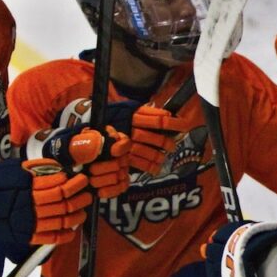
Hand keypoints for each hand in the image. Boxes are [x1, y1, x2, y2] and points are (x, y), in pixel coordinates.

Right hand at [0, 158, 91, 246]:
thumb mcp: (11, 168)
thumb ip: (35, 169)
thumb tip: (58, 169)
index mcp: (26, 187)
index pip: (60, 187)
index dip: (75, 184)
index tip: (81, 179)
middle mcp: (28, 206)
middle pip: (64, 204)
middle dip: (80, 198)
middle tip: (87, 193)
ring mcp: (26, 223)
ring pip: (61, 220)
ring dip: (77, 215)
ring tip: (82, 209)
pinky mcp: (23, 236)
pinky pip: (50, 238)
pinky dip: (66, 234)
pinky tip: (72, 228)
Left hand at [23, 124, 131, 197]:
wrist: (67, 165)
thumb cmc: (73, 152)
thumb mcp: (75, 143)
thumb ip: (86, 142)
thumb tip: (98, 145)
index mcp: (111, 140)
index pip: (125, 142)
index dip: (121, 148)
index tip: (112, 151)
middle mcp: (119, 155)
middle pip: (121, 162)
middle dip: (105, 168)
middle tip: (91, 170)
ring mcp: (121, 170)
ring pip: (120, 176)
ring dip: (104, 180)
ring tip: (91, 181)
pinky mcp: (118, 183)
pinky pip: (120, 188)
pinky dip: (109, 191)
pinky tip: (98, 191)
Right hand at [54, 98, 193, 175]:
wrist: (91, 128)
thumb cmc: (116, 116)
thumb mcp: (130, 108)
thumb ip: (148, 112)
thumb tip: (169, 116)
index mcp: (134, 115)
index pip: (160, 120)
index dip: (175, 124)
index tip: (185, 126)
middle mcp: (131, 130)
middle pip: (157, 138)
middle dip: (167, 143)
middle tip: (171, 145)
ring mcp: (126, 143)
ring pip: (150, 152)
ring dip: (160, 155)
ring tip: (164, 156)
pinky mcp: (122, 156)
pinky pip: (140, 164)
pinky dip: (151, 167)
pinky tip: (156, 167)